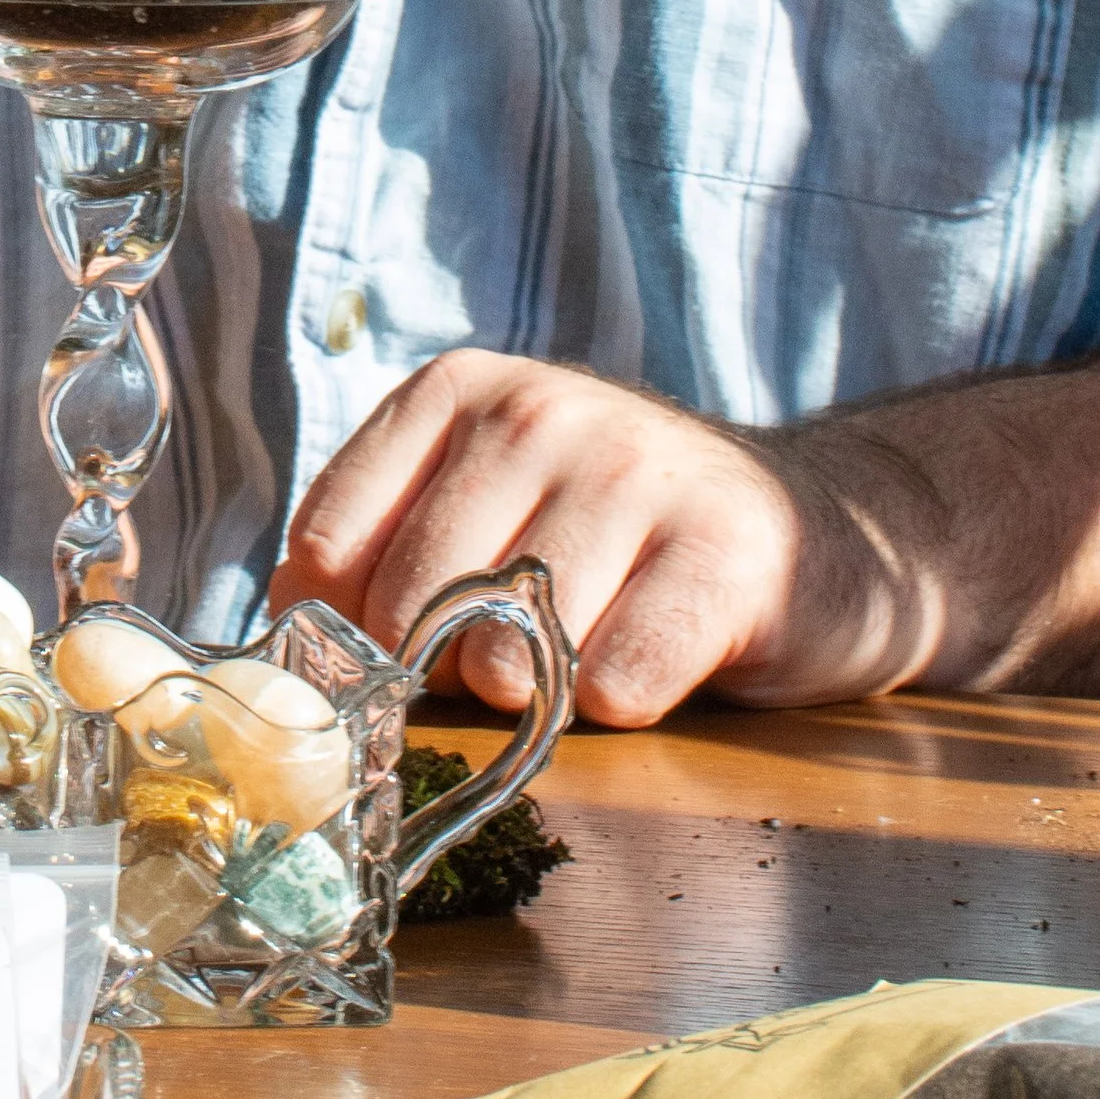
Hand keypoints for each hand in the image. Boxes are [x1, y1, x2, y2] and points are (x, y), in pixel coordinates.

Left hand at [269, 350, 815, 724]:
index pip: (329, 545)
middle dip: (442, 675)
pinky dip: (622, 706)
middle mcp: (538, 412)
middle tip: (505, 671)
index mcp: (457, 393)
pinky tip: (653, 662)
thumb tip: (281, 640)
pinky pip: (617, 683)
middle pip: (412, 607)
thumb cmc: (617, 542)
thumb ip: (382, 552)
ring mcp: (634, 471)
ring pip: (511, 656)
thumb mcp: (487, 509)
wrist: (817, 530)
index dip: (346, 635)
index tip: (385, 666)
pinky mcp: (724, 551)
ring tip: (584, 652)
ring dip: (538, 694)